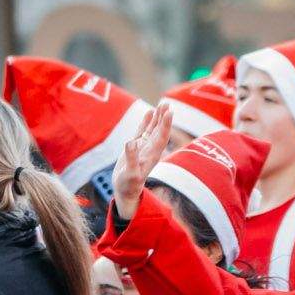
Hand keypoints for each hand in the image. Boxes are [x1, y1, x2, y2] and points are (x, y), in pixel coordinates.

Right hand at [111, 103, 173, 222]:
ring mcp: (144, 147)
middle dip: (164, 117)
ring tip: (162, 104)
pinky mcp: (137, 147)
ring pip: (153, 129)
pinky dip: (147, 122)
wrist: (125, 191)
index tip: (169, 112)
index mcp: (152, 156)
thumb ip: (131, 158)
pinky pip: (143, 131)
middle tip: (167, 103)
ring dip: (158, 117)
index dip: (165, 125)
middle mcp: (151, 150)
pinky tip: (150, 112)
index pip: (161, 138)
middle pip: (160, 131)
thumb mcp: (130, 174)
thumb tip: (130, 142)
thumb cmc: (128, 185)